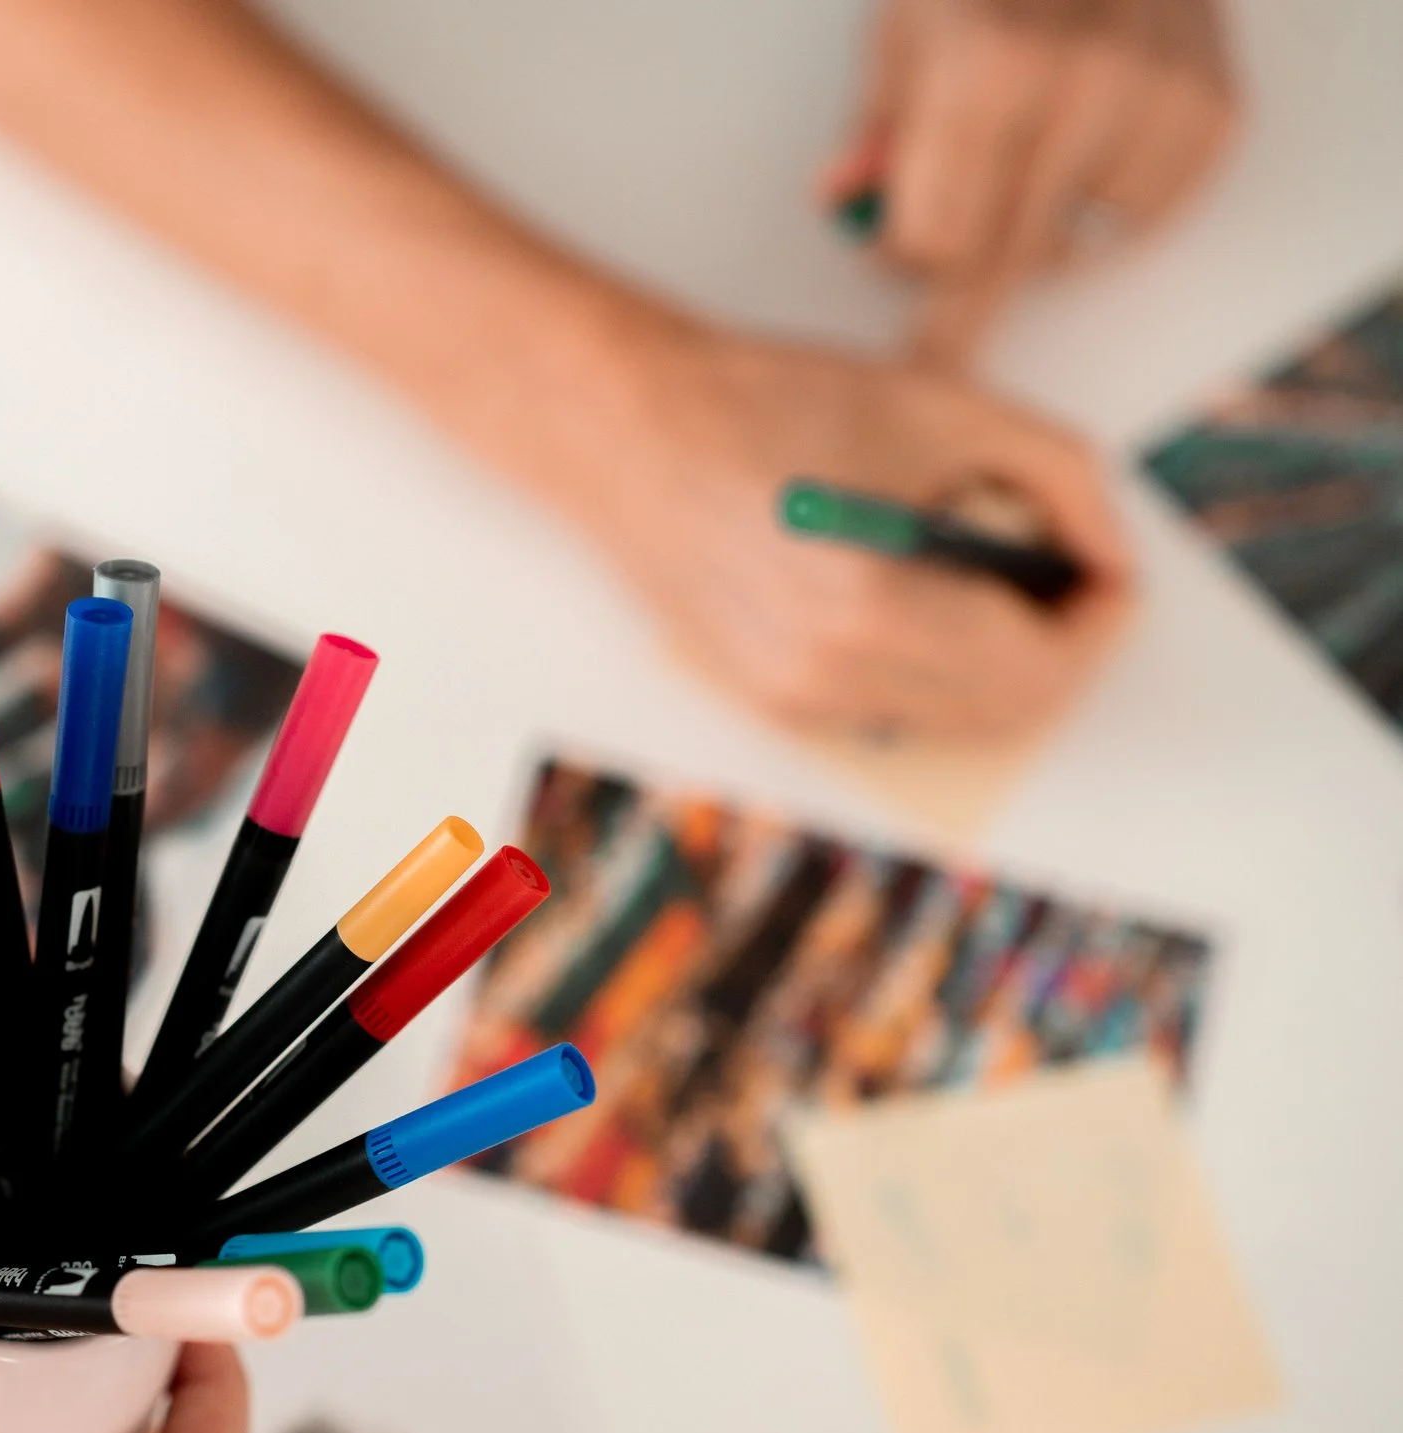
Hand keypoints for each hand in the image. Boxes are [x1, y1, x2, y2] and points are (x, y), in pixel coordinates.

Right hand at [569, 320, 1132, 738]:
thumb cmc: (766, 403)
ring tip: (992, 578)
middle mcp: (828, 674)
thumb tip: (1112, 552)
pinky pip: (892, 711)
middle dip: (1059, 649)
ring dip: (999, 664)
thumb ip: (1062, 475)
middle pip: (1006, 712)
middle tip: (1067, 579)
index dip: (1097, 624)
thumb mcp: (944, 406)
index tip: (1106, 573)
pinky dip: (933, 669)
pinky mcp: (766, 699)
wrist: (628, 431)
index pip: (1039, 668)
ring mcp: (792, 698)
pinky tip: (919, 595)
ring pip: (952, 722)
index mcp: (872, 604)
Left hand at [826, 0, 1239, 364]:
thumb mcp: (907, 26)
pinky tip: (1089, 151)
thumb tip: (844, 201)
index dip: (903, 251)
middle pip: (1003, 259)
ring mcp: (1161, 97)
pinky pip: (1146, 221)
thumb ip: (877, 127)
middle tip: (945, 283)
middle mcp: (1085, 84)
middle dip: (962, 271)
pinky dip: (1109, 208)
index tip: (896, 244)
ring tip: (1026, 167)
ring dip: (1041, 234)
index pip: (933, 243)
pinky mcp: (1216, 108)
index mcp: (988, 66)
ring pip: (1077, 252)